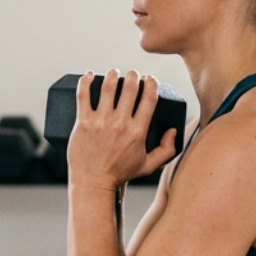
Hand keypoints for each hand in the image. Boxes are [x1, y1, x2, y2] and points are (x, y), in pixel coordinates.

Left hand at [67, 69, 179, 190]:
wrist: (93, 183)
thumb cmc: (120, 174)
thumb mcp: (148, 166)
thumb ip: (166, 150)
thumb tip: (173, 131)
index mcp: (138, 132)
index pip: (149, 98)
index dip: (151, 83)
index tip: (149, 79)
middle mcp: (120, 124)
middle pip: (130, 87)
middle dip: (133, 75)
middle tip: (131, 74)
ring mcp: (100, 122)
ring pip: (108, 87)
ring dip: (113, 74)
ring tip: (114, 72)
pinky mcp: (83, 122)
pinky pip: (83, 94)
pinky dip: (86, 80)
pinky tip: (90, 74)